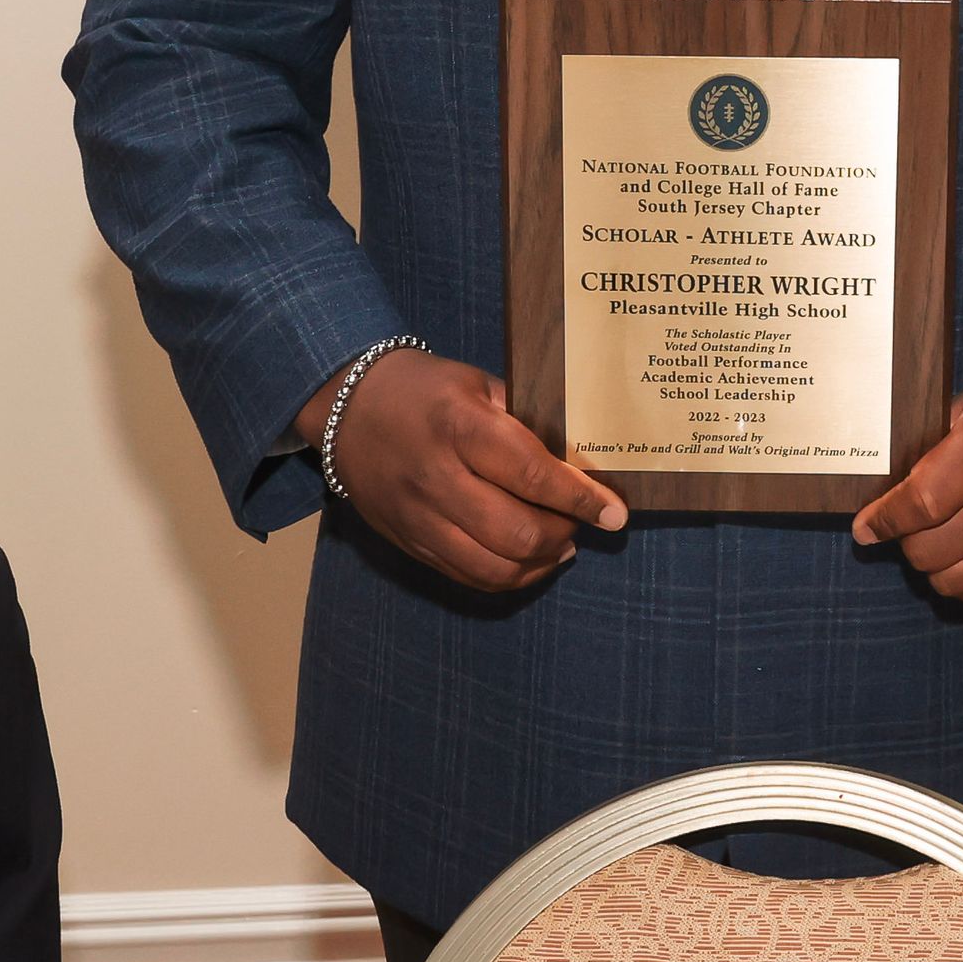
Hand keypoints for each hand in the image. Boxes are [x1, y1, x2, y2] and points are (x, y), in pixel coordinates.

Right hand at [297, 348, 626, 591]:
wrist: (347, 408)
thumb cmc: (424, 389)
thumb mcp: (476, 383)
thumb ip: (523, 419)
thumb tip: (577, 458)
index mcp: (460, 428)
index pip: (530, 473)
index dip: (579, 498)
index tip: (615, 513)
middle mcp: (437, 479)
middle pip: (515, 532)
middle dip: (563, 533)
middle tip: (584, 520)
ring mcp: (419, 518)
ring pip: (492, 568)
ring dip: (539, 563)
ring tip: (562, 544)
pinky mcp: (409, 543)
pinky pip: (467, 577)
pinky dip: (507, 577)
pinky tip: (527, 560)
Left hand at [850, 365, 962, 603]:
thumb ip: (941, 432)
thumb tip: (896, 470)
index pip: (925, 501)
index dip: (886, 519)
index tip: (864, 526)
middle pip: (934, 549)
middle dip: (904, 541)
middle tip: (901, 523)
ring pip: (957, 582)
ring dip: (931, 567)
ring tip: (929, 540)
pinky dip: (962, 582)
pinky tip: (960, 557)